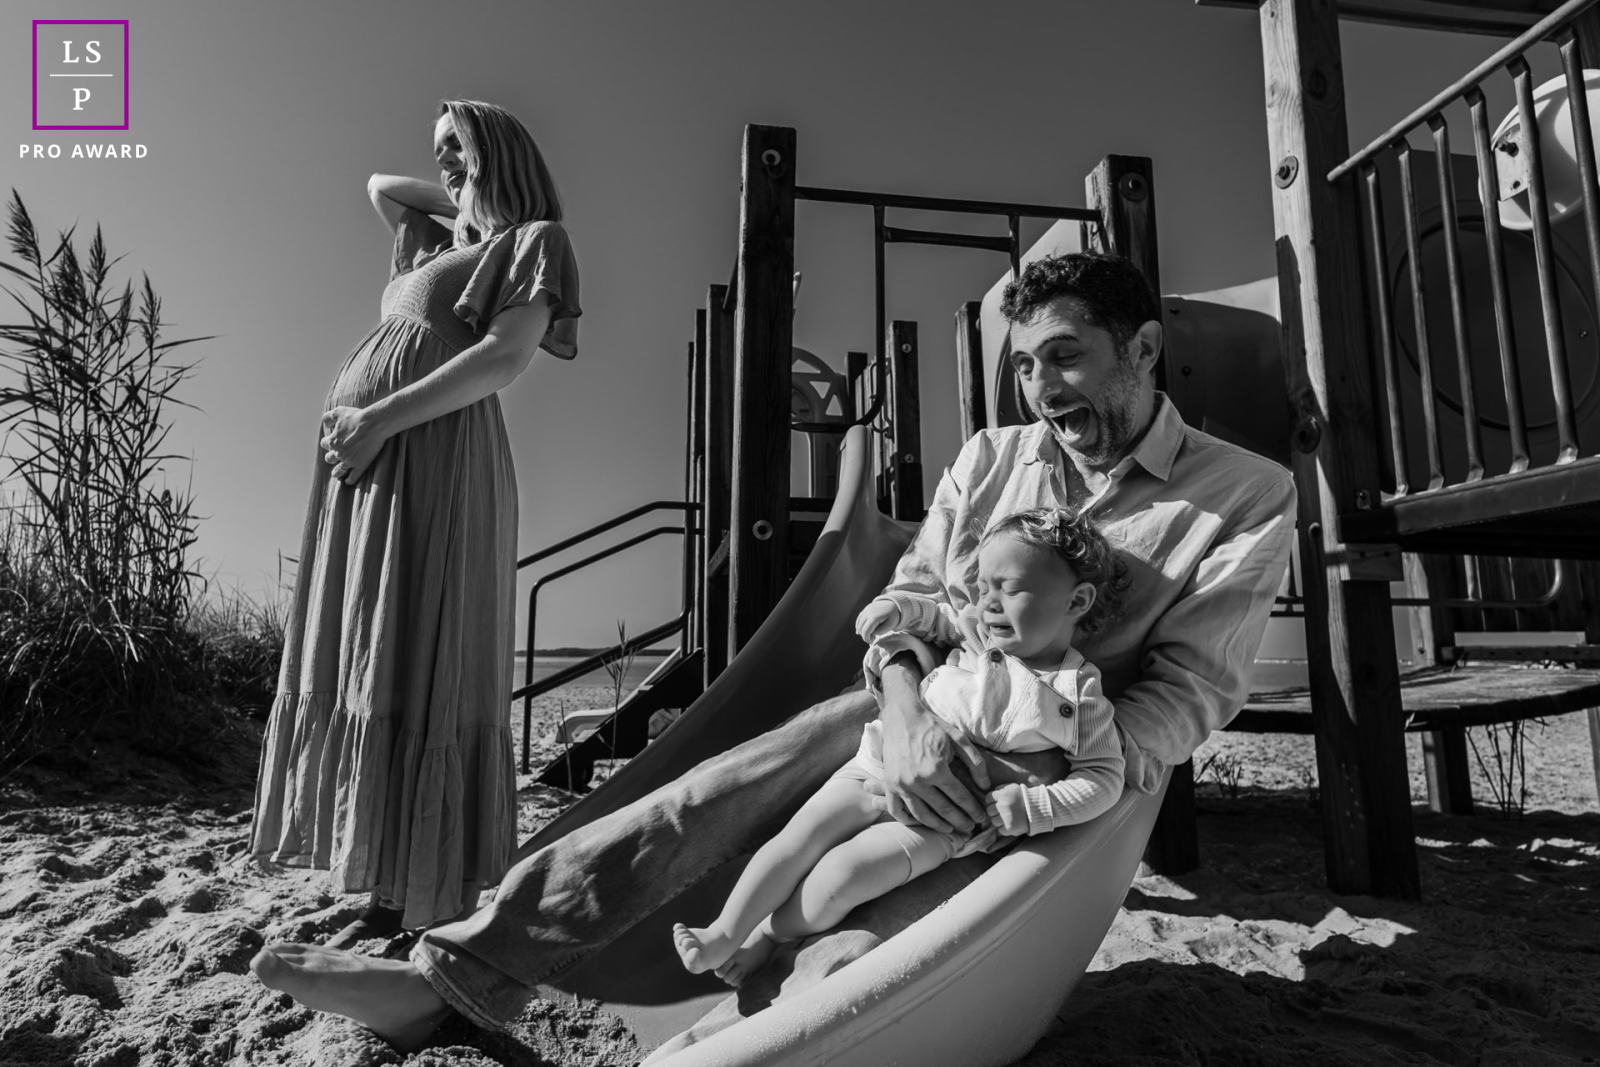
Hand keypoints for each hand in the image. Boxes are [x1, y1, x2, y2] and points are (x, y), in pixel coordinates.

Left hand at [320, 405, 386, 483]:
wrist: (373, 424)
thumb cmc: (357, 417)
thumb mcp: (338, 412)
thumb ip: (328, 418)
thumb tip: (324, 424)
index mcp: (333, 440)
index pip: (325, 444)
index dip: (328, 442)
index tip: (331, 441)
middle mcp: (339, 452)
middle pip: (330, 458)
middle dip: (331, 457)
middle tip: (334, 457)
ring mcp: (349, 460)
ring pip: (339, 471)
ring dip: (336, 472)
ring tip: (336, 474)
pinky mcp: (360, 465)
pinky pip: (353, 477)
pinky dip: (350, 480)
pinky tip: (348, 482)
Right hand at [855, 599, 900, 641]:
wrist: (894, 603)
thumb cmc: (894, 616)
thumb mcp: (890, 625)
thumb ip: (880, 631)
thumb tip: (871, 633)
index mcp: (874, 617)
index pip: (865, 631)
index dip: (867, 638)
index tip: (872, 642)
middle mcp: (867, 612)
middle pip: (861, 627)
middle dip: (865, 635)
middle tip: (872, 639)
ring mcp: (866, 610)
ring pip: (859, 623)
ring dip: (862, 631)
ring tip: (870, 634)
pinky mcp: (866, 609)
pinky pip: (859, 618)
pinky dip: (859, 625)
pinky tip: (860, 631)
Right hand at [875, 659, 989, 833]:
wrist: (902, 717)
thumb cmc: (932, 727)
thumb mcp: (958, 738)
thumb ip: (975, 762)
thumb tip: (985, 786)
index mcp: (937, 769)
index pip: (960, 797)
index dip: (973, 809)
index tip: (981, 818)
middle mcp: (918, 781)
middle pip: (943, 810)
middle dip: (960, 821)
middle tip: (970, 828)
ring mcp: (901, 784)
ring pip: (922, 815)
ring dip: (938, 826)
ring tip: (950, 830)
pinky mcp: (889, 784)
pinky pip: (896, 810)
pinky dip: (908, 820)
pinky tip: (921, 822)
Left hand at [985, 783, 1029, 836]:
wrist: (1039, 809)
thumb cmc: (1025, 797)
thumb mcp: (1012, 787)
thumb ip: (1000, 789)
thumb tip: (990, 795)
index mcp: (1002, 794)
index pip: (988, 798)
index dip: (991, 801)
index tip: (997, 803)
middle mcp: (1002, 806)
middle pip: (989, 810)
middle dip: (994, 811)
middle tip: (1002, 811)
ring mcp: (1005, 817)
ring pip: (993, 821)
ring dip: (998, 820)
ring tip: (1007, 818)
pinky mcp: (1009, 828)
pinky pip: (1000, 830)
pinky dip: (1004, 829)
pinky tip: (1010, 824)